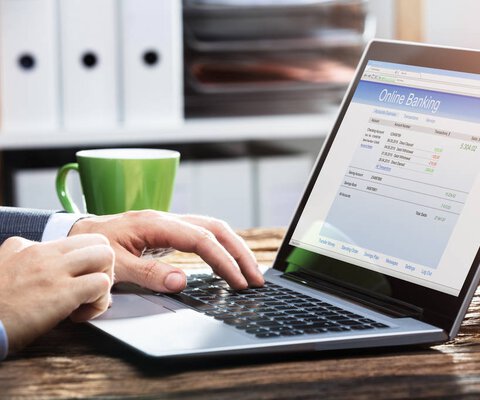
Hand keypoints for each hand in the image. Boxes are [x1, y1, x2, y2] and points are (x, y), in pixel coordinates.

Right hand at [0, 234, 113, 352]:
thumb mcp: (2, 263)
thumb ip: (18, 252)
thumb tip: (28, 247)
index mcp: (33, 247)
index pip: (80, 239)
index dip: (87, 261)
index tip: (79, 279)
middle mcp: (46, 254)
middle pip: (99, 241)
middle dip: (104, 266)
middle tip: (90, 288)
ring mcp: (55, 271)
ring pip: (106, 256)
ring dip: (105, 281)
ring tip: (87, 300)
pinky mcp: (63, 292)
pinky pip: (101, 285)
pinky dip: (99, 302)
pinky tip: (79, 314)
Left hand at [69, 211, 263, 292]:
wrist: (76, 236)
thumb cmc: (92, 249)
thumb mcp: (115, 265)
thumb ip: (148, 273)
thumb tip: (182, 280)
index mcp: (155, 224)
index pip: (201, 239)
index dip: (223, 261)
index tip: (238, 282)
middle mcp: (168, 219)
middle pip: (217, 228)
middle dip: (240, 252)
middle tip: (257, 279)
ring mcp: (170, 224)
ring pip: (214, 229)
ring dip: (235, 249)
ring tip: (251, 272)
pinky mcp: (170, 233)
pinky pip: (204, 236)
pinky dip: (222, 249)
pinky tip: (230, 263)